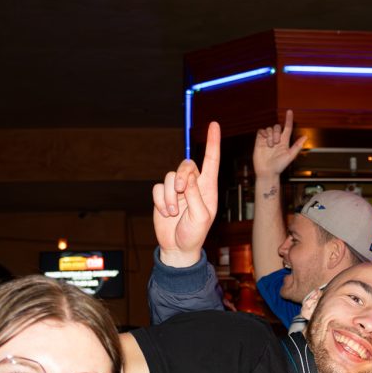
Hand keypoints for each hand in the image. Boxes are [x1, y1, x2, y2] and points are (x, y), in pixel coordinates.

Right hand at [152, 121, 220, 267]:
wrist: (177, 247)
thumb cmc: (194, 234)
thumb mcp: (201, 217)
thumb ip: (195, 196)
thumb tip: (186, 178)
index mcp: (208, 188)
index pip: (211, 161)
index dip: (213, 143)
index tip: (214, 125)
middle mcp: (193, 185)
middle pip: (186, 164)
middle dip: (180, 175)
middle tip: (179, 190)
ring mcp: (176, 190)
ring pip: (169, 176)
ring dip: (169, 195)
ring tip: (172, 212)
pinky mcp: (162, 195)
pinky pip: (157, 188)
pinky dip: (160, 201)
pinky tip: (165, 213)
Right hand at [253, 109, 306, 178]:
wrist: (267, 172)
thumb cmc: (279, 167)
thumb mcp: (290, 156)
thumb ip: (297, 146)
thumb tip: (306, 137)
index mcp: (284, 142)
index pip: (287, 128)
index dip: (288, 119)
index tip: (290, 111)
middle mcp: (276, 139)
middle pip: (277, 127)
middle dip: (276, 132)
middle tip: (276, 143)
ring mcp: (267, 140)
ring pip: (269, 129)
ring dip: (270, 135)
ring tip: (270, 146)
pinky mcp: (259, 141)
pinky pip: (261, 131)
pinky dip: (263, 133)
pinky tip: (264, 140)